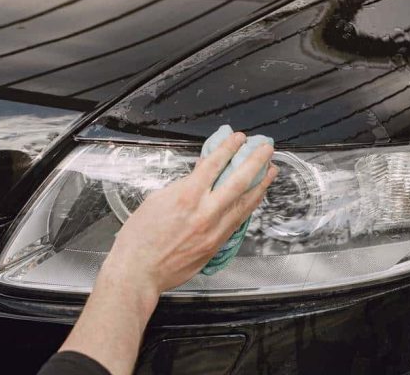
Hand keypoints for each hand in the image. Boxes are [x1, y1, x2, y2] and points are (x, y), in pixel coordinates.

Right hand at [99, 131, 277, 300]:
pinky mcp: (216, 246)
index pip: (214, 164)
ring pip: (245, 204)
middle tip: (267, 149)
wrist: (139, 271)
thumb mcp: (156, 200)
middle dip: (255, 162)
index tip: (239, 138)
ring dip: (260, 185)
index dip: (229, 148)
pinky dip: (248, 206)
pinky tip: (255, 198)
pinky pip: (238, 221)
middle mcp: (205, 213)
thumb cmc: (140, 238)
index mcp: (186, 196)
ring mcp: (214, 231)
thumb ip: (182, 185)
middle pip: (238, 181)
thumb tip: (200, 172)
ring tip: (271, 171)